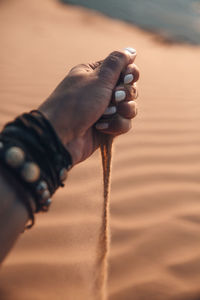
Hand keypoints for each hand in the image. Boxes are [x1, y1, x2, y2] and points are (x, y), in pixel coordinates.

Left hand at [39, 48, 138, 164]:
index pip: (123, 68)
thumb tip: (131, 50)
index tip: (128, 77)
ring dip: (123, 110)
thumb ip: (117, 63)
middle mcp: (100, 91)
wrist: (61, 136)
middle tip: (115, 97)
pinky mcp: (107, 127)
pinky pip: (123, 124)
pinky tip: (100, 127)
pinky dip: (115, 125)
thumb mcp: (98, 78)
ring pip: (129, 108)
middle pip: (129, 88)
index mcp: (95, 74)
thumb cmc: (76, 103)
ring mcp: (104, 110)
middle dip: (126, 94)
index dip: (130, 73)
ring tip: (108, 113)